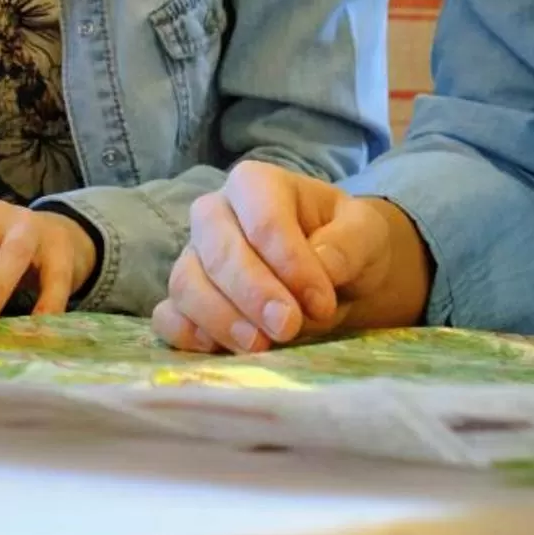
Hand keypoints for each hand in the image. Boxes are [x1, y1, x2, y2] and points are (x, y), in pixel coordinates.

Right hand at [151, 161, 430, 353]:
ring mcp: (193, 256)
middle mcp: (214, 213)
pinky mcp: (183, 299)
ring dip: (222, 320)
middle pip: (219, 252)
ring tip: (261, 347)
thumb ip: (349, 244)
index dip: (290, 264)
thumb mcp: (365, 234)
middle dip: (254, 295)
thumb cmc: (344, 245)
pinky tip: (222, 350)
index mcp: (256, 184)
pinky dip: (188, 336)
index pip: (263, 220)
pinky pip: (167, 316)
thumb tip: (322, 267)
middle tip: (288, 328)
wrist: (334, 276)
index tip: (322, 302)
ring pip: (187, 285)